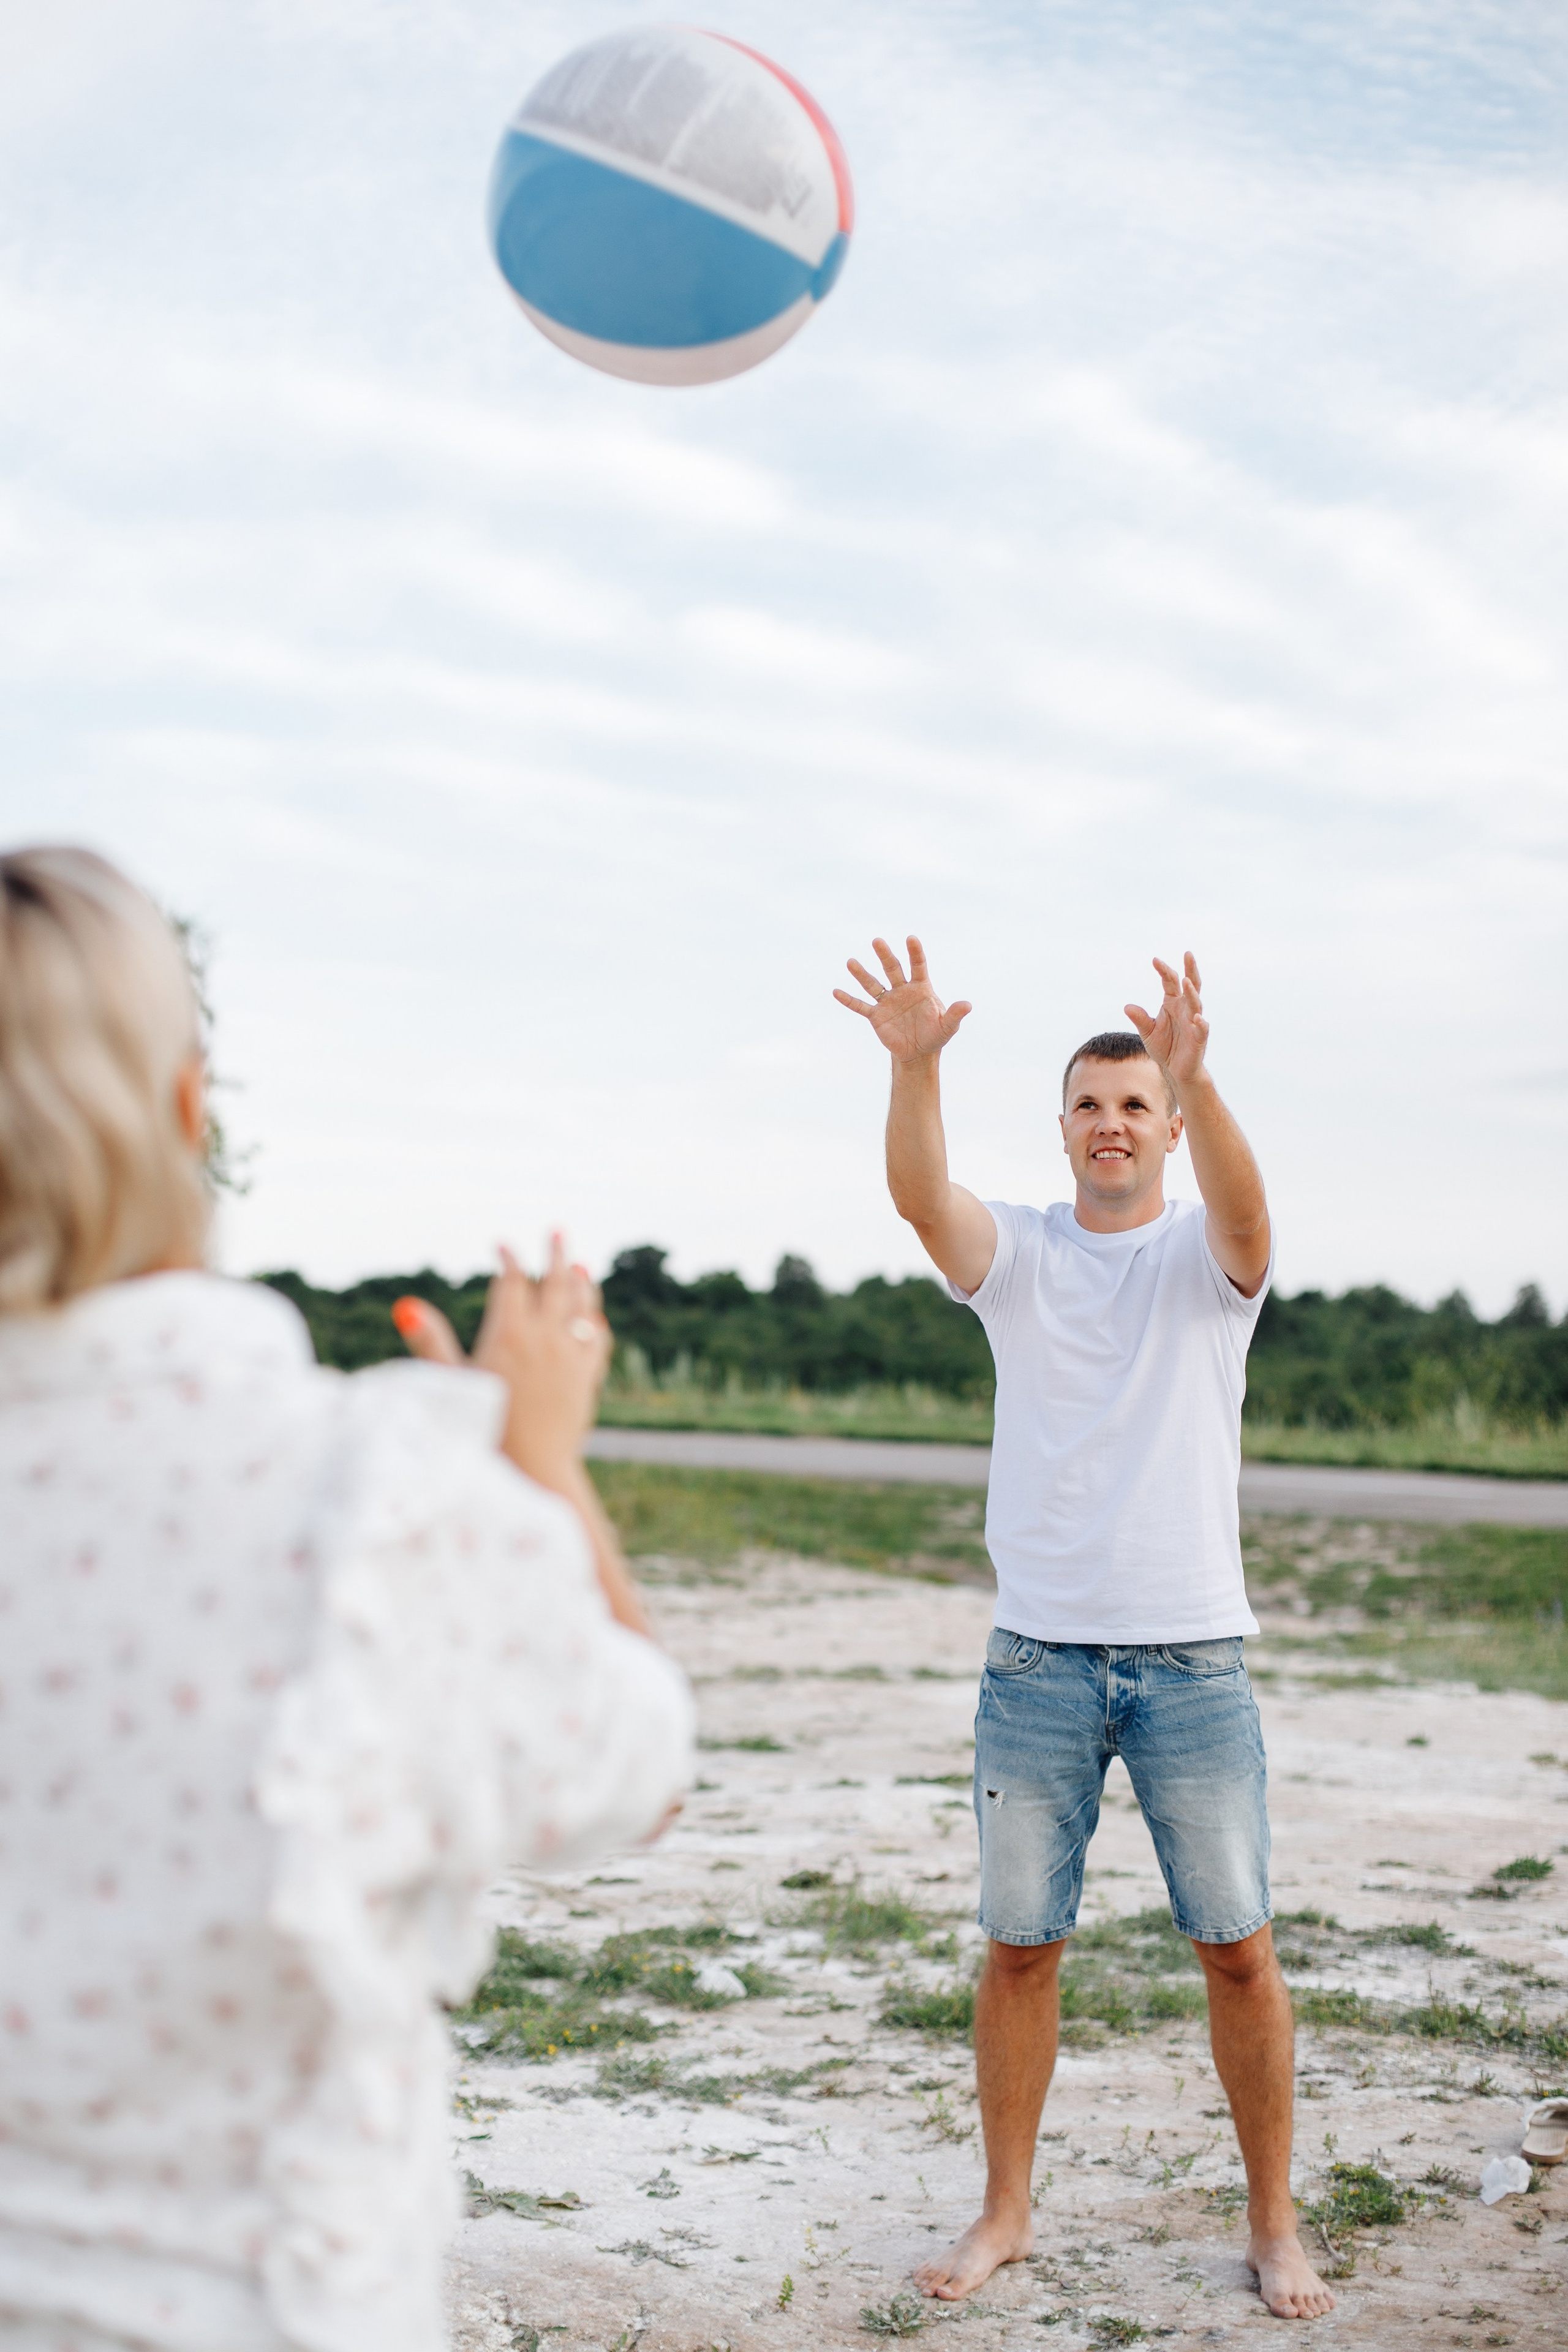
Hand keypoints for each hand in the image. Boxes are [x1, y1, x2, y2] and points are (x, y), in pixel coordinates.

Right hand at [393, 1235, 610, 1483]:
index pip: (512, 1281)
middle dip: (555, 1254)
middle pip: (555, 1282)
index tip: (502, 1246)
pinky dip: (595, 1322)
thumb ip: (430, 1341)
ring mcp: (571, 1355)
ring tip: (580, 1267)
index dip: (508, 1259)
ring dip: (581, 1282)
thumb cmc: (482, 1428)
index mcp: (508, 1332)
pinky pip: (598, 1339)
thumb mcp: (451, 1382)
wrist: (531, 1469)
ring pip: (582, 1306)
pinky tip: (593, 1318)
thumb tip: (407, 1304)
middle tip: (557, 1232)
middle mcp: (545, 1336)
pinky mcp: (588, 1377)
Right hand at [833, 935, 971, 1061]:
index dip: (915, 953)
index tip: (911, 938)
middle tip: (877, 941)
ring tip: (851, 962)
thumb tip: (968, 1005)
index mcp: (921, 988)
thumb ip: (955, 1014)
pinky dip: (849, 1000)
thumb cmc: (936, 1035)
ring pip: (873, 984)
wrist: (919, 1052)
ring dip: (862, 974)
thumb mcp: (948, 1026)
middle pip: (892, 969)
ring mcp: (888, 1002)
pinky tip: (836, 991)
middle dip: (885, 955)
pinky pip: (861, 1006)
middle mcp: (902, 990)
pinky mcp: (876, 1016)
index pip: (918, 966)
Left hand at [1124, 951, 1208, 1089]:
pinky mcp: (1199, 1039)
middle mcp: (1185, 1009)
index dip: (1164, 971)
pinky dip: (1200, 1023)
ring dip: (1192, 993)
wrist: (1174, 1069)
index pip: (1170, 982)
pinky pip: (1201, 1029)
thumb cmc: (1164, 1046)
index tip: (1155, 960)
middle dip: (1190, 970)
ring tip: (1187, 981)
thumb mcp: (1148, 1031)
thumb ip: (1140, 1019)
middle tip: (1188, 954)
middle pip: (1191, 986)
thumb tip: (1127, 1007)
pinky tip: (1197, 1018)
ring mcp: (1194, 1022)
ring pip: (1195, 1004)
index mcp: (1172, 1003)